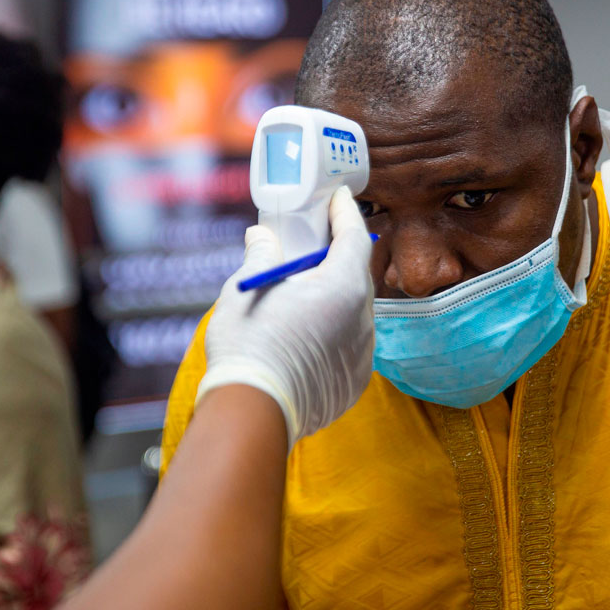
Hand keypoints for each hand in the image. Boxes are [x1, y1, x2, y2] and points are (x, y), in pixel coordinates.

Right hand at [198, 186, 374, 447]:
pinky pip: (349, 347)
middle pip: (356, 275)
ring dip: (335, 299)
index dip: (346, 213)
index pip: (354, 237)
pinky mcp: (354, 382)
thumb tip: (262, 236)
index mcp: (342, 287)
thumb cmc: (248, 344)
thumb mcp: (246, 288)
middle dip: (337, 257)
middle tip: (314, 244)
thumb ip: (262, 256)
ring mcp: (362, 353)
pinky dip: (333, 334)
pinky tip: (308, 336)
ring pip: (354, 313)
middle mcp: (363, 319)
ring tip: (305, 294)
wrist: (253, 410)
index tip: (339, 199)